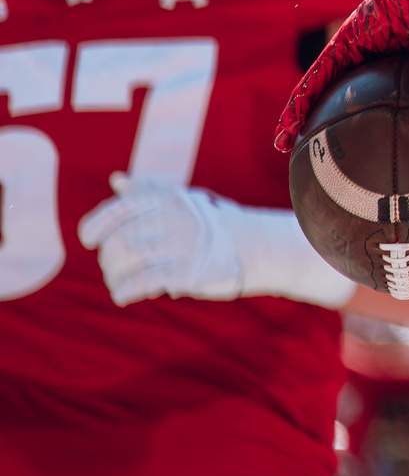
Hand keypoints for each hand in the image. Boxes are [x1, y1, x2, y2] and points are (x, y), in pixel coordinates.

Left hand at [80, 174, 357, 307]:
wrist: (252, 246)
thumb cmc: (207, 224)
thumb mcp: (180, 201)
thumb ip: (146, 191)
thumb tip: (116, 179)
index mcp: (167, 199)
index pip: (118, 210)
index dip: (95, 226)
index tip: (89, 240)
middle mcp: (173, 217)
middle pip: (119, 241)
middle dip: (109, 259)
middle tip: (114, 268)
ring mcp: (182, 244)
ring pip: (128, 262)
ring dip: (115, 277)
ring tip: (119, 283)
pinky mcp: (189, 271)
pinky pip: (144, 282)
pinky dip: (126, 291)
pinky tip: (123, 296)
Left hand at [273, 0, 408, 152]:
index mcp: (403, 70)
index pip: (380, 105)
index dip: (371, 128)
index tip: (363, 158)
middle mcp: (374, 63)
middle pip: (345, 101)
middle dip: (329, 128)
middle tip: (321, 157)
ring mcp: (355, 54)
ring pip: (321, 93)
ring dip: (301, 119)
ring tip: (285, 148)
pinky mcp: (342, 46)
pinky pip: (314, 80)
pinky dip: (298, 105)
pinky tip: (284, 132)